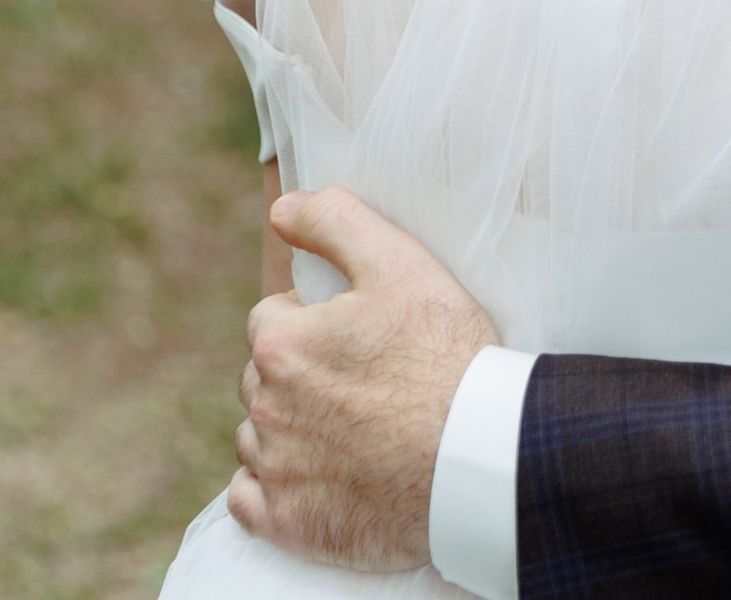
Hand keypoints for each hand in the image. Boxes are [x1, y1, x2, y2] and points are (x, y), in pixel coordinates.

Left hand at [228, 188, 497, 571]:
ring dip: (289, 428)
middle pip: (264, 377)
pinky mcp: (287, 522)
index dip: (318, 322)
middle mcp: (265, 406)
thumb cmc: (448, 357)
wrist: (481, 455)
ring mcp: (274, 469)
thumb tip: (283, 208)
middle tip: (366, 381)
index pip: (272, 318)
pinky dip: (274, 487)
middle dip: (301, 374)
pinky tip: (321, 473)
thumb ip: (337, 223)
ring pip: (259, 435)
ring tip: (355, 428)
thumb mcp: (404, 266)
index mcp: (282, 343)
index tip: (363, 336)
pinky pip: (250, 498)